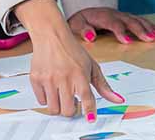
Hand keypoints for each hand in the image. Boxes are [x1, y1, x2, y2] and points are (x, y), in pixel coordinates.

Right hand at [15, 0, 123, 119]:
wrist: (51, 36)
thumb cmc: (72, 50)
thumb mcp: (92, 66)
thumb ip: (104, 86)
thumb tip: (118, 100)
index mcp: (80, 74)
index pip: (87, 101)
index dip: (89, 113)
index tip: (90, 118)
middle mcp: (64, 78)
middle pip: (68, 111)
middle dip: (72, 110)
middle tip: (73, 101)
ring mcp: (49, 79)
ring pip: (54, 109)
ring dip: (59, 106)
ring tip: (62, 95)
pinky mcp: (36, 79)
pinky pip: (41, 101)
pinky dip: (47, 99)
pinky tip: (52, 88)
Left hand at [68, 8, 154, 43]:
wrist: (84, 9)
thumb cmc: (81, 19)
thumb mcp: (76, 24)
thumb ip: (83, 29)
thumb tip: (90, 36)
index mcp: (103, 17)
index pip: (113, 24)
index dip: (121, 32)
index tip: (127, 41)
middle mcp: (115, 14)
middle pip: (130, 22)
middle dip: (141, 30)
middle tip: (150, 39)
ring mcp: (122, 15)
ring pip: (137, 20)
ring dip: (148, 28)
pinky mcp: (127, 18)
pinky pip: (140, 20)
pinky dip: (151, 25)